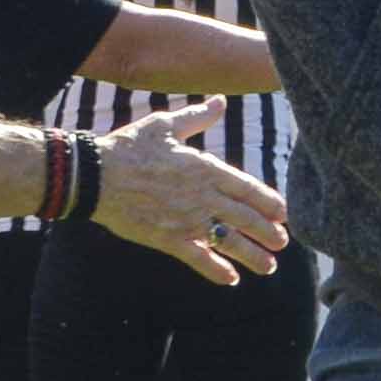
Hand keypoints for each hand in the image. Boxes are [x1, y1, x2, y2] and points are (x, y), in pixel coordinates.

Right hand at [89, 106, 290, 282]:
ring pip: (231, 242)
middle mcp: (203, 196)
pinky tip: (231, 279)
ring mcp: (188, 220)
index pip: (249, 188)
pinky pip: (200, 259)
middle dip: (269, 233)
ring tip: (269, 266)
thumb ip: (197, 116)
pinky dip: (218, 271)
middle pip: (247, 218)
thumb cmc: (129, 147)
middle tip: (282, 243)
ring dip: (253, 256)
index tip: (285, 214)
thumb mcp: (164, 125)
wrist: (96, 176)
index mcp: (206, 169)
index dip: (270, 203)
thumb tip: (220, 101)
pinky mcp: (169, 239)